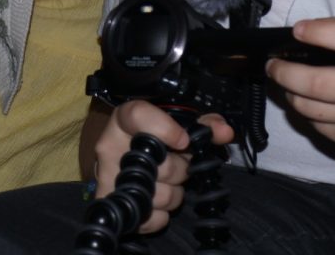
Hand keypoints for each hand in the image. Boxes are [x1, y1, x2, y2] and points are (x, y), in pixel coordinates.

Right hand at [93, 100, 232, 233]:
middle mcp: (112, 148)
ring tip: (169, 183)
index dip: (164, 128)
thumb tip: (225, 132)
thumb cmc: (153, 142)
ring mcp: (109, 179)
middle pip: (161, 164)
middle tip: (180, 163)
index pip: (137, 115)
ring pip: (159, 195)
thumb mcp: (177, 126)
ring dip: (174, 193)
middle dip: (180, 168)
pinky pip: (149, 219)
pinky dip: (160, 216)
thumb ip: (204, 125)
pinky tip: (158, 203)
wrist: (125, 162)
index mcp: (125, 121)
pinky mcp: (112, 206)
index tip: (184, 140)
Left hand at [265, 17, 334, 156]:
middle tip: (273, 64)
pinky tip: (305, 100)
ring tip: (284, 81)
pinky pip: (316, 125)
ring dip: (289, 92)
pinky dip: (304, 111)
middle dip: (286, 73)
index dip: (322, 32)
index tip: (298, 29)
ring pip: (310, 108)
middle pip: (319, 84)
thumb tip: (303, 32)